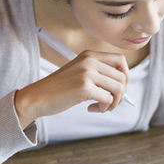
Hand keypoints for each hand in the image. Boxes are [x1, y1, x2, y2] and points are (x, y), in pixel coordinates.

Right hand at [14, 50, 128, 128]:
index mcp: (89, 55)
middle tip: (110, 103)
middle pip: (122, 77)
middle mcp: (90, 61)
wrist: (38, 97)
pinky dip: (103, 108)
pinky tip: (91, 109)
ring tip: (102, 107)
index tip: (118, 89)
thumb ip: (98, 73)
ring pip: (118, 89)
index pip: (121, 59)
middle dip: (121, 94)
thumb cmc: (59, 89)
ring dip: (114, 103)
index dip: (125, 76)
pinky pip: (107, 100)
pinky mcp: (84, 87)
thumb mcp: (80, 72)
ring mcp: (87, 73)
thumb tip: (123, 85)